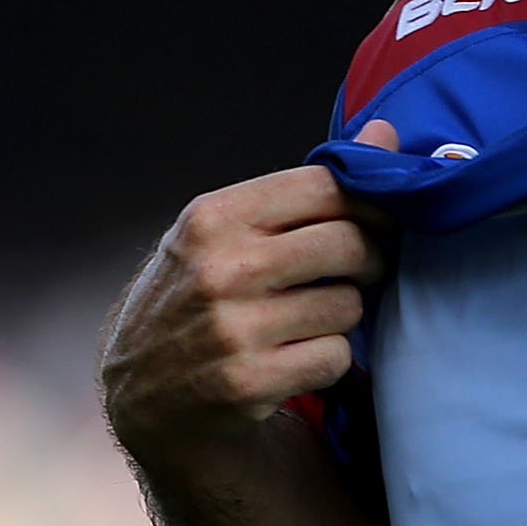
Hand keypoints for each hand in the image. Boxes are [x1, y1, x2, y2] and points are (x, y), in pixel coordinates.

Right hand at [100, 119, 395, 457]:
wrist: (141, 393)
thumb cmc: (196, 296)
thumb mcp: (225, 231)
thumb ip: (304, 187)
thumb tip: (385, 132)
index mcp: (213, 218)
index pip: (323, 186)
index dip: (370, 203)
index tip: (381, 221)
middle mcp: (220, 268)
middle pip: (347, 243)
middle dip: (371, 259)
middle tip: (360, 272)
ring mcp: (233, 329)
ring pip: (348, 305)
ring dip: (344, 315)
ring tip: (312, 319)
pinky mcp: (248, 383)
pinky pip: (334, 357)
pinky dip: (329, 360)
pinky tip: (298, 358)